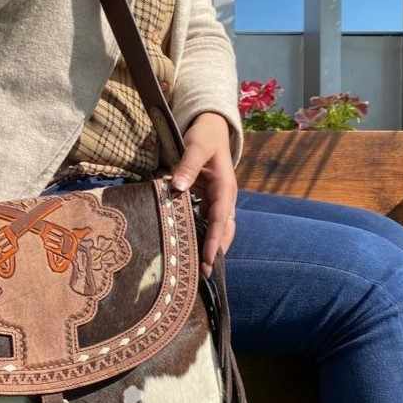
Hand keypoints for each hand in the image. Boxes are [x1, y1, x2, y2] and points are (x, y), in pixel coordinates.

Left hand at [170, 111, 236, 277]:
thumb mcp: (196, 146)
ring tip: (199, 268)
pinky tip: (190, 248)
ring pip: (218, 228)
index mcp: (225, 187)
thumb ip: (187, 165)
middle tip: (204, 275)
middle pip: (224, 230)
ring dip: (210, 247)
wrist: (211, 126)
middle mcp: (225, 197)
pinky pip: (208, 222)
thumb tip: (177, 187)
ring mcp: (218, 200)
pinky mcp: (209, 200)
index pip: (221, 219)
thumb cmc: (204, 135)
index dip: (215, 240)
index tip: (208, 259)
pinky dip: (202, 236)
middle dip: (216, 252)